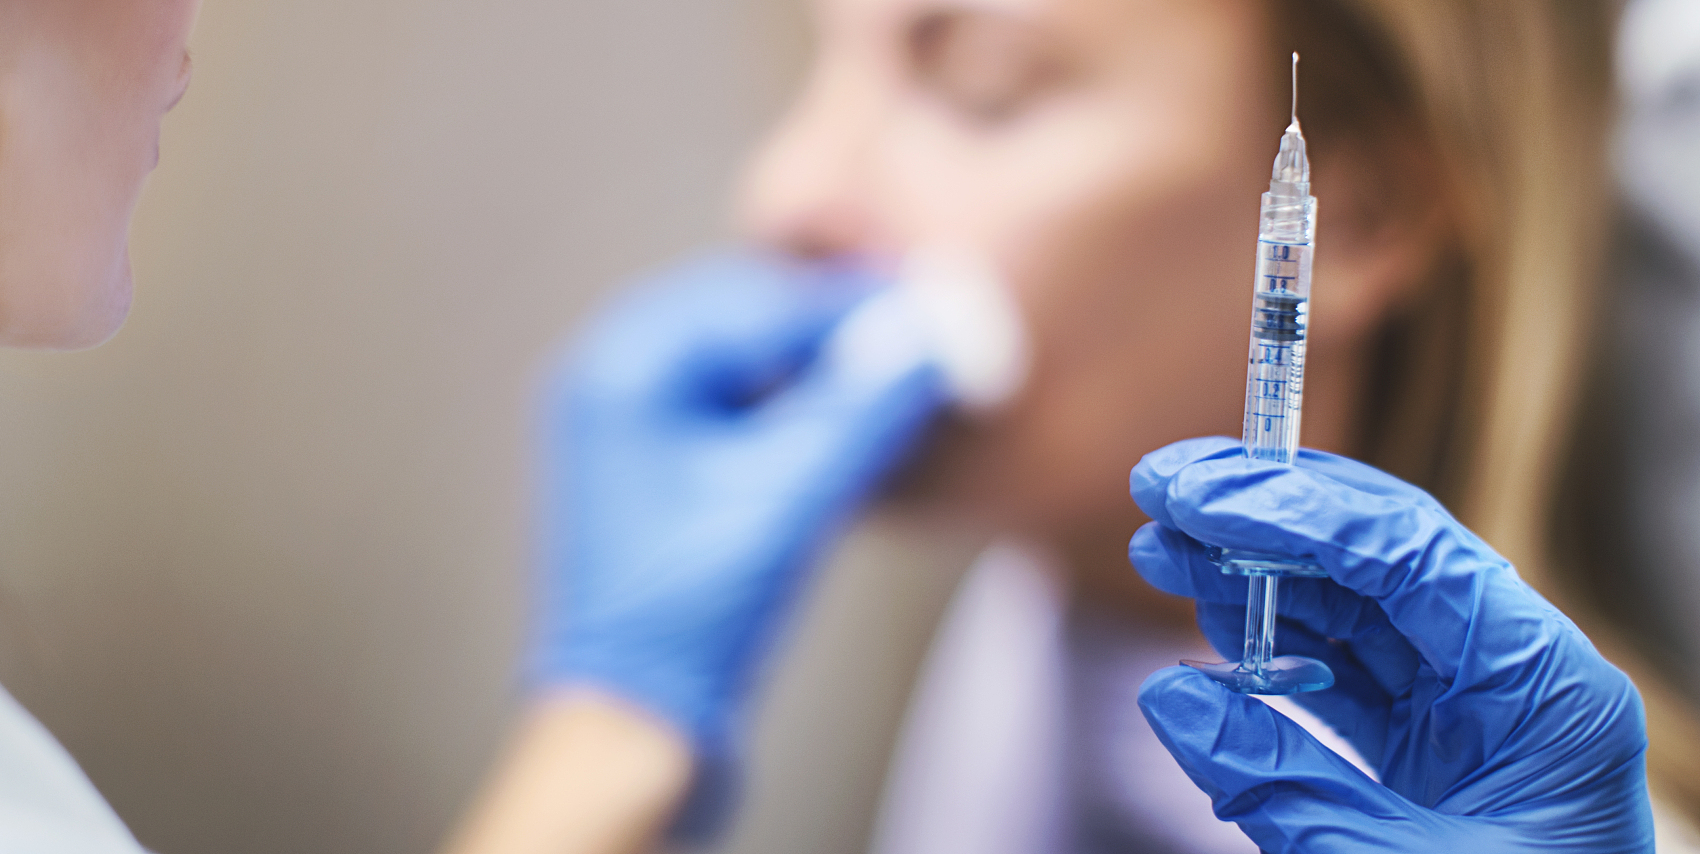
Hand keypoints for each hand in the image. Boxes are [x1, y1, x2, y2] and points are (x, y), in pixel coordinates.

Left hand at [528, 252, 942, 757]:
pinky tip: (844, 432)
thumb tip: (926, 340)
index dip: (848, 308)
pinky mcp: (650, 482)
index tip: (923, 309)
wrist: (631, 731)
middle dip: (828, 333)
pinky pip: (728, 414)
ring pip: (739, 369)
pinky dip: (788, 414)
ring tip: (888, 385)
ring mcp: (624, 435)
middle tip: (911, 341)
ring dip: (813, 374)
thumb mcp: (791, 498)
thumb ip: (863, 409)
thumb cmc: (686, 618)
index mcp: (619, 371)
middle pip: (742, 323)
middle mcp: (608, 386)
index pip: (755, 304)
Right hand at [1127, 437, 1653, 852]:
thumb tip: (1169, 695)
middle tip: (1162, 491)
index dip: (1291, 511)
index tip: (1193, 493)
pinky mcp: (1433, 746)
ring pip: (1354, 606)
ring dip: (1254, 574)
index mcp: (1543, 688)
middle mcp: (1510, 676)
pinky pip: (1346, 673)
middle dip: (1264, 520)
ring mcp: (1471, 710)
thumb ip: (1277, 781)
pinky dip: (1271, 650)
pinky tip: (1207, 633)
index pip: (1410, 552)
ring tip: (1162, 550)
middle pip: (1379, 556)